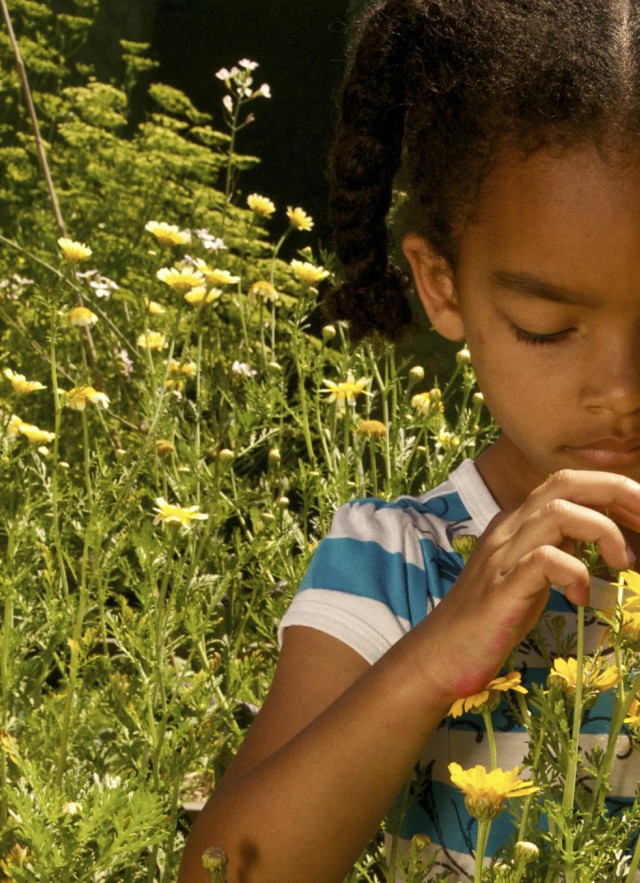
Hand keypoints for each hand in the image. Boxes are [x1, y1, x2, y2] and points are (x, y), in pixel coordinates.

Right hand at [415, 469, 639, 698]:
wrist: (441, 654)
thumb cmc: (493, 618)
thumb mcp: (533, 574)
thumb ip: (561, 549)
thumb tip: (607, 537)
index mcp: (517, 522)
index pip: (569, 482)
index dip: (614, 489)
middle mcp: (508, 528)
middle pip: (564, 482)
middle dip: (617, 492)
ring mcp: (502, 556)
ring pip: (557, 512)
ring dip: (602, 531)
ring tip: (623, 564)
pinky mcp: (501, 588)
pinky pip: (545, 560)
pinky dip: (576, 573)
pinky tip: (582, 599)